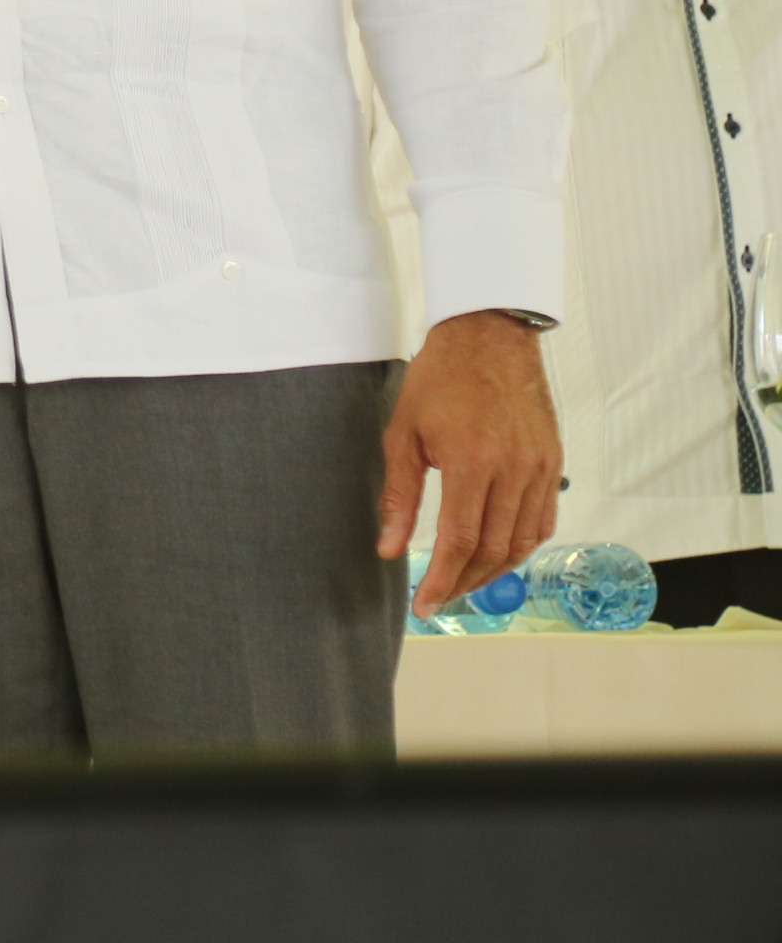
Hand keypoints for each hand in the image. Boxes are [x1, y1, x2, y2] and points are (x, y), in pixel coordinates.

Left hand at [382, 310, 563, 616]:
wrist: (489, 337)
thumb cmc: (440, 379)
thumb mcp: (403, 433)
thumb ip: (399, 496)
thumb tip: (390, 548)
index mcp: (473, 462)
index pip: (459, 541)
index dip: (441, 580)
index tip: (423, 605)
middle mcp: (514, 470)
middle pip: (493, 549)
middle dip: (464, 583)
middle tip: (439, 598)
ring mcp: (540, 468)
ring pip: (523, 542)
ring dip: (493, 571)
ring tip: (464, 582)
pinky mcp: (553, 463)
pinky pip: (543, 521)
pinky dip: (521, 545)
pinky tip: (497, 553)